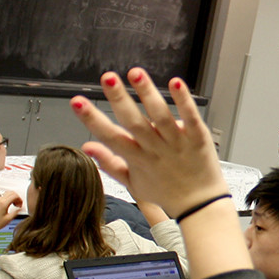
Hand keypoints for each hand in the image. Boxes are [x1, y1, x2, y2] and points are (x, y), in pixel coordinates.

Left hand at [0, 189, 22, 232]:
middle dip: (16, 197)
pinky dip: (7, 199)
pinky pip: (2, 197)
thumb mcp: (9, 218)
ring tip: (13, 205)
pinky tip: (8, 206)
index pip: (14, 195)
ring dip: (12, 198)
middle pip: (11, 192)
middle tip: (18, 205)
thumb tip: (22, 208)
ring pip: (6, 193)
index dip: (20, 199)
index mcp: (3, 203)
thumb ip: (16, 211)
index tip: (20, 205)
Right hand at [72, 68, 225, 217]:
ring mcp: (177, 143)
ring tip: (136, 73)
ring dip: (148, 93)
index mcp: (137, 159)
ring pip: (161, 116)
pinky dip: (183, 101)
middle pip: (134, 122)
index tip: (77, 102)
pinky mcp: (198, 139)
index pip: (111, 137)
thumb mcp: (133, 183)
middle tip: (107, 77)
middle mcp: (155, 149)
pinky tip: (176, 83)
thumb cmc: (166, 192)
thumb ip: (109, 163)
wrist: (201, 205)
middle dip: (119, 98)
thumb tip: (87, 145)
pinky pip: (190, 118)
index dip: (92, 119)